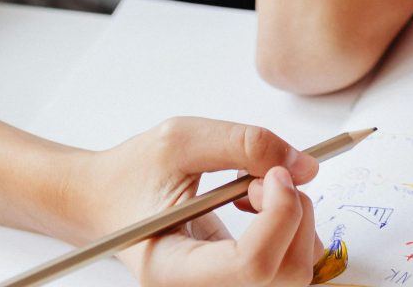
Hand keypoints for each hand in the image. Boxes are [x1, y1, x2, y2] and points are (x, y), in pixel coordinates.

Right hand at [62, 116, 324, 286]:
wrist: (106, 199)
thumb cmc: (131, 173)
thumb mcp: (180, 139)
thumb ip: (246, 144)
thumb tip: (306, 167)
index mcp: (172, 269)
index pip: (252, 265)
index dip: (280, 213)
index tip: (274, 172)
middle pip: (286, 274)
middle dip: (291, 213)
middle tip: (263, 176)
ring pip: (296, 270)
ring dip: (293, 217)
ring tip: (254, 187)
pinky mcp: (241, 278)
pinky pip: (290, 261)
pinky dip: (291, 224)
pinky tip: (258, 202)